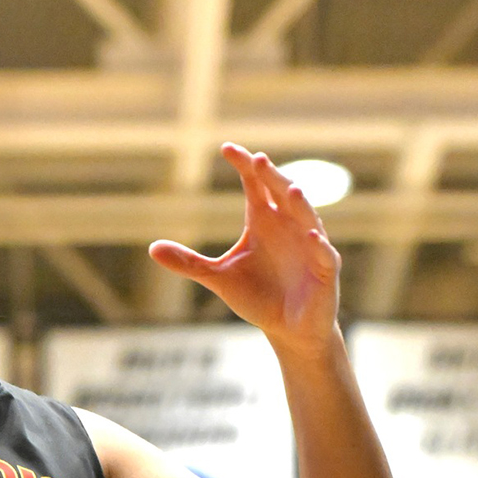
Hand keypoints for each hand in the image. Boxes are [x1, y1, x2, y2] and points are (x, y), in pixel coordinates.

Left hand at [149, 144, 342, 353]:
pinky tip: (313, 236)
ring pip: (308, 218)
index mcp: (264, 220)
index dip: (244, 166)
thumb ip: (189, 262)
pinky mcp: (325, 272)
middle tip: (257, 160)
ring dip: (300, 204)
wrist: (289, 329)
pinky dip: (319, 246)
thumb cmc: (257, 296)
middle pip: (281, 193)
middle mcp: (289, 226)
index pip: (255, 186)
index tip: (226, 148)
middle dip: (271, 177)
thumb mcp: (218, 277)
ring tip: (290, 188)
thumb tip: (152, 248)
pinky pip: (325, 255)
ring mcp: (311, 247)